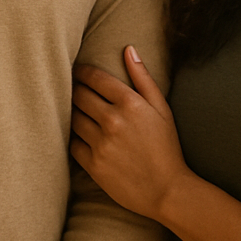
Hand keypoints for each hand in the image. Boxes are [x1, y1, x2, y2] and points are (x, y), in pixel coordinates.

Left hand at [70, 46, 189, 221]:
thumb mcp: (162, 109)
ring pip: (73, 118)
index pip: (95, 78)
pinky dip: (75, 138)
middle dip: (74, 90)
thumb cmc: (166, 147)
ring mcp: (101, 143)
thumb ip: (143, 78)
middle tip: (73, 89)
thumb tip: (128, 49)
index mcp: (131, 103)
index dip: (82, 72)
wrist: (167, 191)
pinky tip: (81, 136)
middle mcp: (113, 120)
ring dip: (73, 113)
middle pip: (78, 95)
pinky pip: (72, 143)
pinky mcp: (93, 164)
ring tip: (77, 112)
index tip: (78, 71)